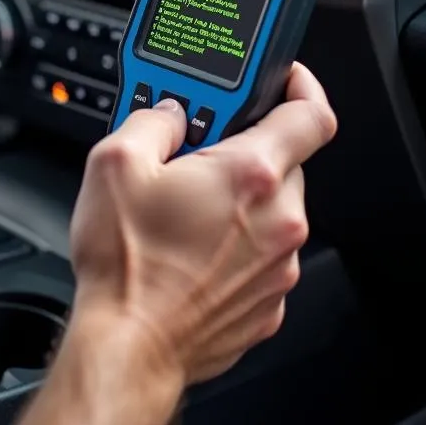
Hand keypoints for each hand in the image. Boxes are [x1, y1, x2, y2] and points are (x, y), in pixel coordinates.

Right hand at [62, 65, 336, 408]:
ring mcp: (278, 266)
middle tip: (194, 146)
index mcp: (249, 176)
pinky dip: (236, 238)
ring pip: (272, 207)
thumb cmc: (125, 266)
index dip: (301, 85)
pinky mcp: (267, 302)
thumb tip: (169, 112)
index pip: (311, 114)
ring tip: (181, 201)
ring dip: (238, 194)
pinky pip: (263, 251)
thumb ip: (151, 118)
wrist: (128, 346)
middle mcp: (279, 221)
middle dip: (242, 144)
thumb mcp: (114, 162)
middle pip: (284, 159)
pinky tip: (188, 243)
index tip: (284, 78)